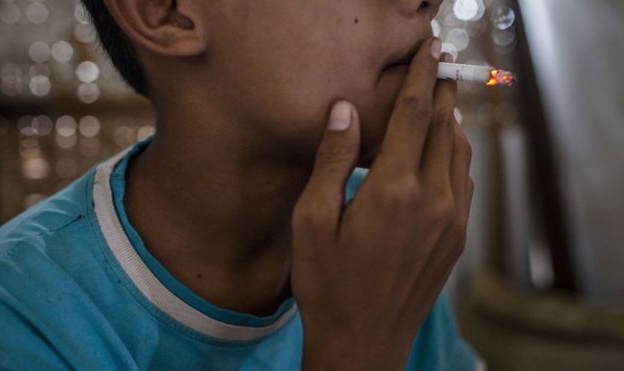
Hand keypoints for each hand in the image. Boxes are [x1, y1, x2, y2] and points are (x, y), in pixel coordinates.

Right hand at [291, 39, 473, 369]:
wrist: (363, 342)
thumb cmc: (328, 284)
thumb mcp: (313, 220)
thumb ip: (333, 161)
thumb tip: (346, 111)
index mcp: (395, 190)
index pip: (414, 116)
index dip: (421, 78)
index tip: (429, 52)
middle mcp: (433, 200)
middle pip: (443, 129)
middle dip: (440, 94)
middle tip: (438, 70)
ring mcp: (452, 222)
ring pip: (460, 155)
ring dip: (451, 124)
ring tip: (440, 106)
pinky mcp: (457, 240)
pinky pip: (465, 183)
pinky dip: (457, 157)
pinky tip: (444, 154)